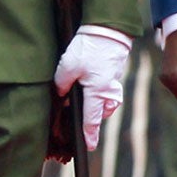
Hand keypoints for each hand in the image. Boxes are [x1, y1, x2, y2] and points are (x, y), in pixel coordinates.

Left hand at [53, 25, 132, 149]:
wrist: (109, 29)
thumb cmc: (89, 48)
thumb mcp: (67, 66)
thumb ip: (61, 84)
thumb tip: (61, 95)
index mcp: (97, 93)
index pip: (91, 120)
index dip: (89, 134)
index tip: (88, 147)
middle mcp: (109, 91)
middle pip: (101, 113)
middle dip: (92, 118)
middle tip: (83, 121)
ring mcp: (114, 82)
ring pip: (106, 102)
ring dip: (97, 104)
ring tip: (85, 98)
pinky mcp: (115, 73)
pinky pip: (108, 90)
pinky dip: (100, 91)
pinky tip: (91, 82)